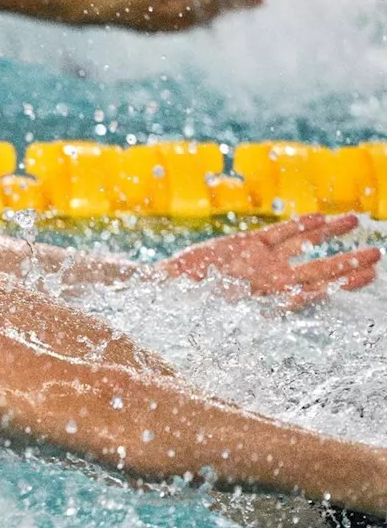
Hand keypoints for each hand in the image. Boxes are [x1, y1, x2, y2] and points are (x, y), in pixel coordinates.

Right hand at [160, 214, 380, 310]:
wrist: (162, 289)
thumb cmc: (186, 305)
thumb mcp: (217, 310)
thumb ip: (247, 308)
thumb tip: (288, 304)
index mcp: (266, 302)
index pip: (313, 292)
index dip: (341, 283)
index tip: (366, 274)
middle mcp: (268, 282)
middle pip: (317, 270)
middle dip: (347, 262)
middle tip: (376, 254)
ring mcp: (259, 263)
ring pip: (302, 247)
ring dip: (329, 235)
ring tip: (355, 222)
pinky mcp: (245, 245)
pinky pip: (277, 234)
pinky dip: (297, 226)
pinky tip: (320, 218)